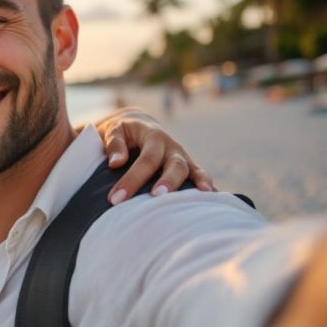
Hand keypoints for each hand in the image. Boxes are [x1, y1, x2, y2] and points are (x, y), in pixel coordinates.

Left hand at [94, 107, 214, 203]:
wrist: (138, 126)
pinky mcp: (188, 167)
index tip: (116, 198)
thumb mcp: (114, 130)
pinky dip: (207, 187)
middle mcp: (172, 147)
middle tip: (157, 196)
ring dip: (194, 185)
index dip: (132, 179)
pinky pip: (200, 176)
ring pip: (191, 171)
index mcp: (153, 136)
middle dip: (168, 182)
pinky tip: (212, 199)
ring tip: (195, 200)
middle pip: (175, 164)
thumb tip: (116, 162)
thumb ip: (114, 143)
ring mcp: (182, 157)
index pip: (146, 159)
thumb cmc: (123, 132)